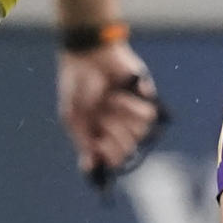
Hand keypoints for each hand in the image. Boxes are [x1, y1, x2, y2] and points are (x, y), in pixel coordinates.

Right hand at [58, 42, 162, 179]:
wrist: (89, 54)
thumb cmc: (76, 85)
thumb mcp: (72, 116)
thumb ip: (83, 142)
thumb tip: (90, 168)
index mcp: (101, 133)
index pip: (115, 158)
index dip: (110, 155)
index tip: (100, 142)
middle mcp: (119, 125)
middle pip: (129, 147)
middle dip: (116, 134)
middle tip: (105, 117)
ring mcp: (133, 111)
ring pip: (141, 132)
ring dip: (124, 117)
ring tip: (111, 101)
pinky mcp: (145, 95)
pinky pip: (150, 113)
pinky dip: (133, 106)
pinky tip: (121, 95)